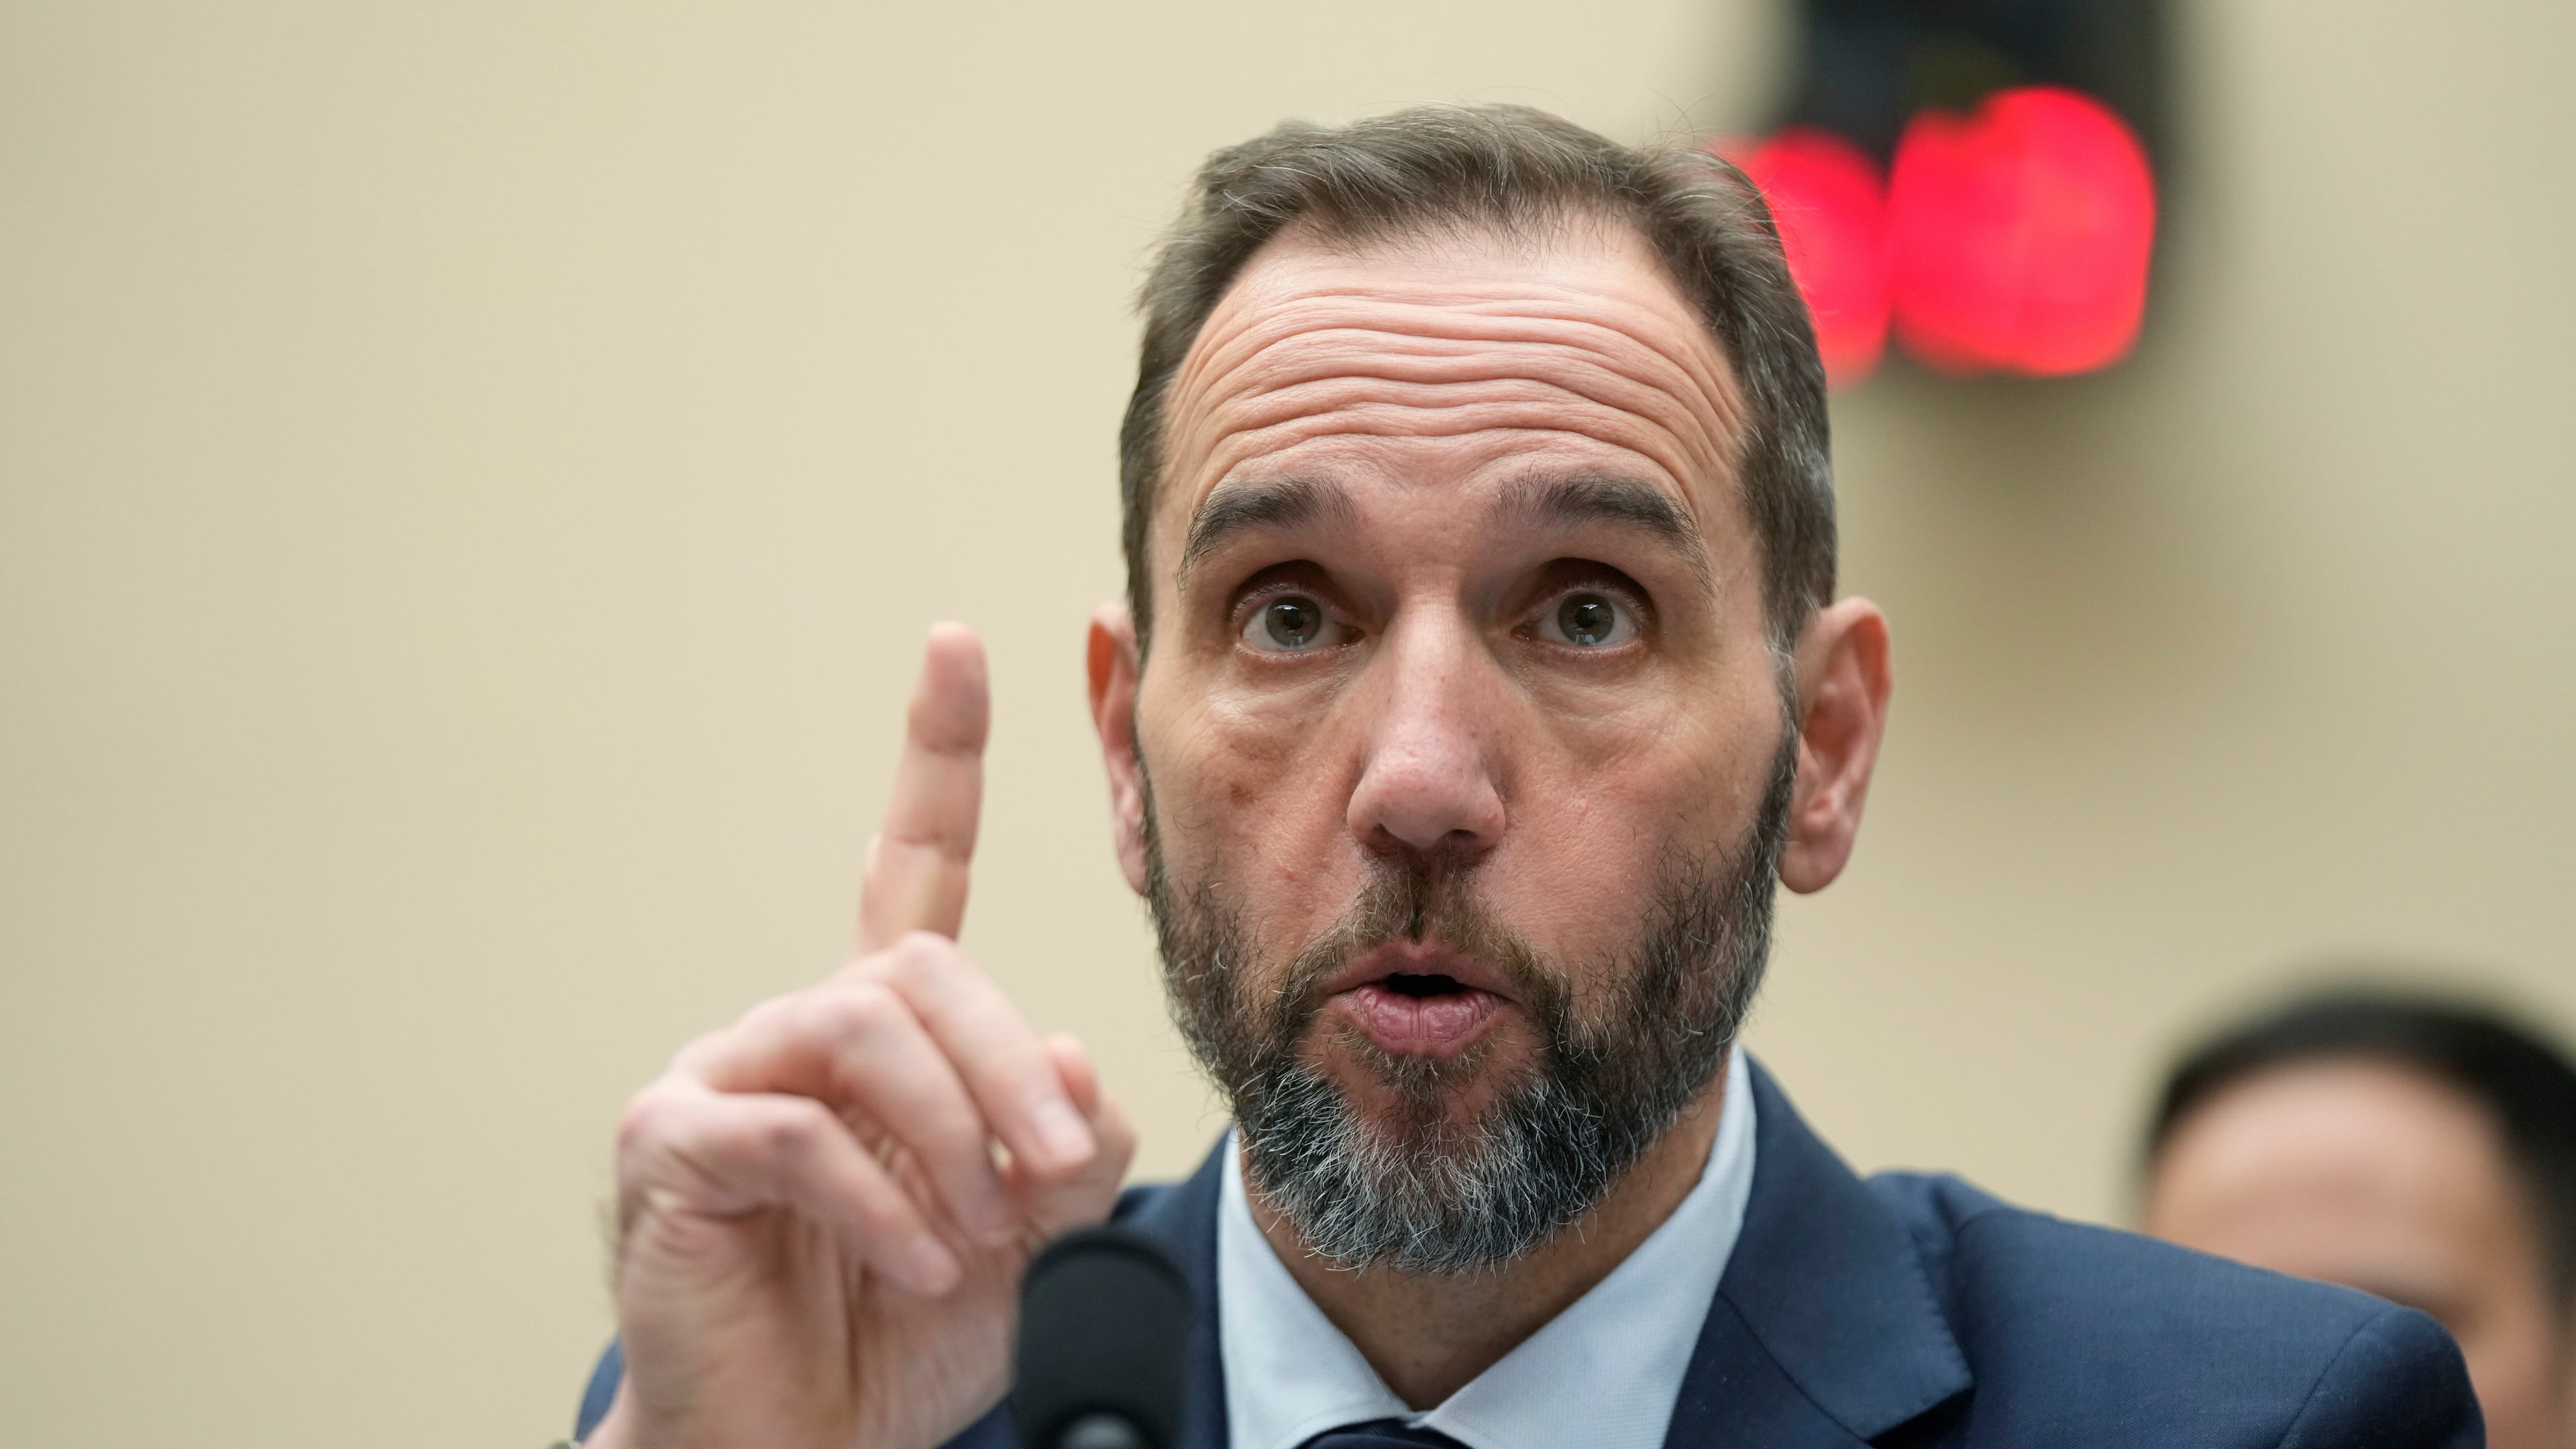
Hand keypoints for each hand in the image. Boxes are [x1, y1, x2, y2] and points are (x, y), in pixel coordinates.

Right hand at [588, 624, 1135, 1448]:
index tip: (958, 644)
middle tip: (1055, 1175)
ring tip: (980, 1233)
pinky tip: (918, 1270)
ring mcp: (722, 1074)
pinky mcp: (669, 1143)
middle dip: (1007, 1064)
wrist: (804, 1446)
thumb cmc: (904, 1327)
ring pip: (862, 1026)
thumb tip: (1064, 1057)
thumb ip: (1062, 1134)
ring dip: (950, 1133)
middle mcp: (797, 1025)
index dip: (936, 752)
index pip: (913, 861)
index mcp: (883, 1026)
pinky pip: (791, 1131)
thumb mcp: (1029, 1227)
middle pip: (921, 965)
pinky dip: (878, 1204)